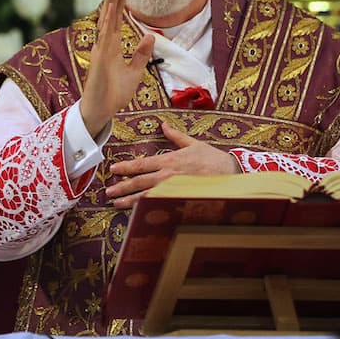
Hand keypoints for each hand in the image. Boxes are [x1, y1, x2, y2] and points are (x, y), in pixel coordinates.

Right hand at [78, 0, 154, 137]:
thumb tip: (151, 36)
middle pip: (111, 14)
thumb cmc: (114, 94)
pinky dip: (108, 23)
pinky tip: (111, 10)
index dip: (121, 1)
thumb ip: (140, 54)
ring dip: (111, 2)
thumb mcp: (134, 72)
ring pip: (107, 20)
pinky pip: (105, 38)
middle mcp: (104, 44)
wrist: (101, 111)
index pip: (117, 18)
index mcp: (111, 46)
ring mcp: (101, 50)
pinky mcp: (100, 60)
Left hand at [106, 124, 239, 208]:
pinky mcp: (180, 200)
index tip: (114, 169)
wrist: (230, 175)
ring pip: (147, 196)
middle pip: (140, 182)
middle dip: (122, 187)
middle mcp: (169, 176)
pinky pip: (160, 205)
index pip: (143, 164)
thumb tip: (164, 125)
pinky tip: (137, 212)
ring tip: (116, 203)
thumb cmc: (212, 159)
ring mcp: (173, 190)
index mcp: (170, 161)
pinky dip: (147, 209)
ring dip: (130, 200)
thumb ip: (175, 136)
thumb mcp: (193, 144)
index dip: (127, 167)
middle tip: (109, 191)